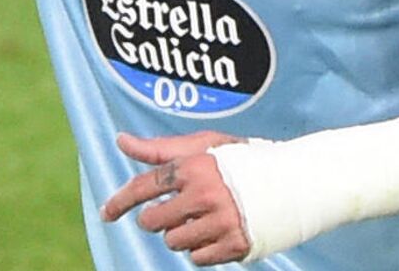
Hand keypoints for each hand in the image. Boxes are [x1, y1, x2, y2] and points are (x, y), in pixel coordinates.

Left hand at [102, 131, 251, 265]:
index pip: (145, 186)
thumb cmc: (241, 161)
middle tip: (173, 211)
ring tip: (202, 218)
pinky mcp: (234, 245)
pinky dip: (202, 249)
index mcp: (194, 166)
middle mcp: (206, 194)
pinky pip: (197, 258)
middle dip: (157, 219)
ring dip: (181, 234)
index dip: (121, 201)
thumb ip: (159, 149)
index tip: (107, 213)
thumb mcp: (203, 146)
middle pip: (153, 222)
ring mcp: (221, 221)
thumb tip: (121, 141)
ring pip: (174, 242)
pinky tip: (216, 231)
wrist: (291, 182)